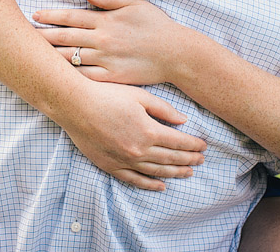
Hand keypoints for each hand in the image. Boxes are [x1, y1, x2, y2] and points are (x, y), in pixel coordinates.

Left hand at [33, 0, 184, 84]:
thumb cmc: (157, 26)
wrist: (176, 54)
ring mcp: (106, 60)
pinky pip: (86, 77)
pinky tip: (57, 74)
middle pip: (65, 37)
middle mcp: (102, 40)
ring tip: (34, 54)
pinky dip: (70, 75)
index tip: (35, 15)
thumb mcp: (134, 4)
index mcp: (106, 21)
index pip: (71, 17)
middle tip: (24, 34)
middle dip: (43, 35)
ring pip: (71, 58)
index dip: (51, 15)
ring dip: (51, 55)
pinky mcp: (112, 78)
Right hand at [58, 79, 205, 190]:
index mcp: (148, 130)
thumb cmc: (106, 95)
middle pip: (171, 158)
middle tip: (201, 160)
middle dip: (189, 159)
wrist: (75, 105)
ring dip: (175, 173)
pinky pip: (135, 180)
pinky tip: (162, 186)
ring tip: (189, 172)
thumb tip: (183, 121)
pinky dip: (150, 185)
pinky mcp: (111, 166)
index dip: (193, 145)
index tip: (204, 146)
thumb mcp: (139, 96)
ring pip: (157, 172)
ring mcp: (125, 160)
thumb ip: (163, 109)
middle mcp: (139, 149)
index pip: (179, 141)